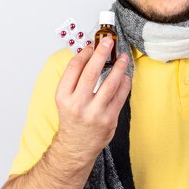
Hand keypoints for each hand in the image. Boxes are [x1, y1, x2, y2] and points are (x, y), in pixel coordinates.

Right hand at [54, 38, 130, 165]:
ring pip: (109, 84)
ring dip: (118, 67)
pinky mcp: (109, 119)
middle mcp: (78, 104)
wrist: (76, 146)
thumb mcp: (65, 99)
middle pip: (91, 73)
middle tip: (109, 42)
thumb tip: (89, 54)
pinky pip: (120, 96)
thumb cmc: (72, 119)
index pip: (74, 69)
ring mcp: (95, 112)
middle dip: (101, 54)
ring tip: (123, 57)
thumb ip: (74, 79)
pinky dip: (124, 83)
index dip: (84, 54)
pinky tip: (125, 75)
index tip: (92, 45)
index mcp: (63, 96)